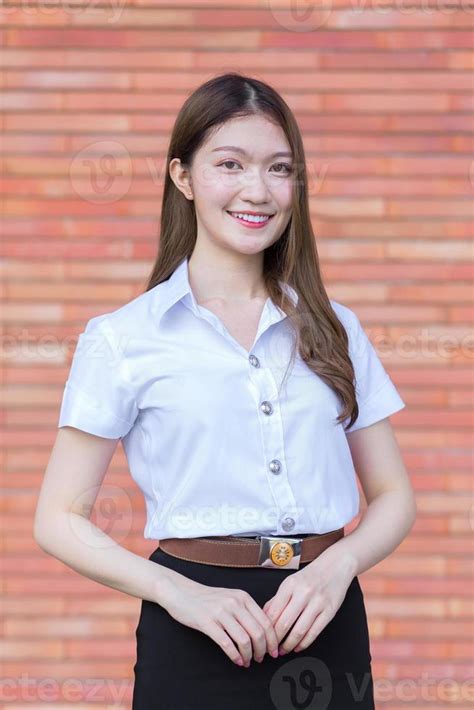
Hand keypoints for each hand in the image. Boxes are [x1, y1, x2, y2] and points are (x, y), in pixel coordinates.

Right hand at [159, 575, 279, 666]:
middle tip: (261, 659)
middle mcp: (234, 603)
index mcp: (243, 597)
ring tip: (248, 661)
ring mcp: (220, 612)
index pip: (265, 621)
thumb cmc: (207, 598)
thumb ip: (246, 610)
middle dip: (262, 650)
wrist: (181, 592)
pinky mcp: (207, 622)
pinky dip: (235, 656)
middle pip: (257, 632)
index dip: (272, 639)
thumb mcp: (230, 598)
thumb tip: (264, 631)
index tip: (274, 651)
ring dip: (249, 655)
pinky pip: (226, 643)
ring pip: (244, 639)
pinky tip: (237, 661)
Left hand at [262, 543, 356, 654]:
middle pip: (284, 623)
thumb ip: (276, 599)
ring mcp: (317, 602)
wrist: (335, 565)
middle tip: (270, 649)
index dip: (266, 629)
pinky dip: (304, 643)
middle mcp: (303, 592)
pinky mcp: (329, 611)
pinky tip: (298, 647)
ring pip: (299, 630)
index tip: (261, 638)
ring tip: (283, 650)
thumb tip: (263, 617)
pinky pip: (315, 632)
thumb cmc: (310, 575)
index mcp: (290, 585)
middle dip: (275, 640)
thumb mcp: (290, 582)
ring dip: (289, 645)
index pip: (273, 612)